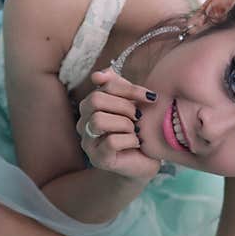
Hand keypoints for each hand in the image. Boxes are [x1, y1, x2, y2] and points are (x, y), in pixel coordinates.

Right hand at [75, 66, 161, 182]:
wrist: (146, 160)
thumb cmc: (138, 130)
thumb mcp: (132, 104)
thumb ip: (119, 86)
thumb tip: (98, 74)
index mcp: (91, 105)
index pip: (104, 86)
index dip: (129, 89)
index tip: (150, 96)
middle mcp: (84, 122)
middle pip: (95, 100)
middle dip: (124, 106)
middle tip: (139, 116)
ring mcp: (88, 141)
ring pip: (98, 120)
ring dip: (125, 124)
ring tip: (136, 130)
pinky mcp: (98, 159)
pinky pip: (111, 142)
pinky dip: (130, 140)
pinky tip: (137, 143)